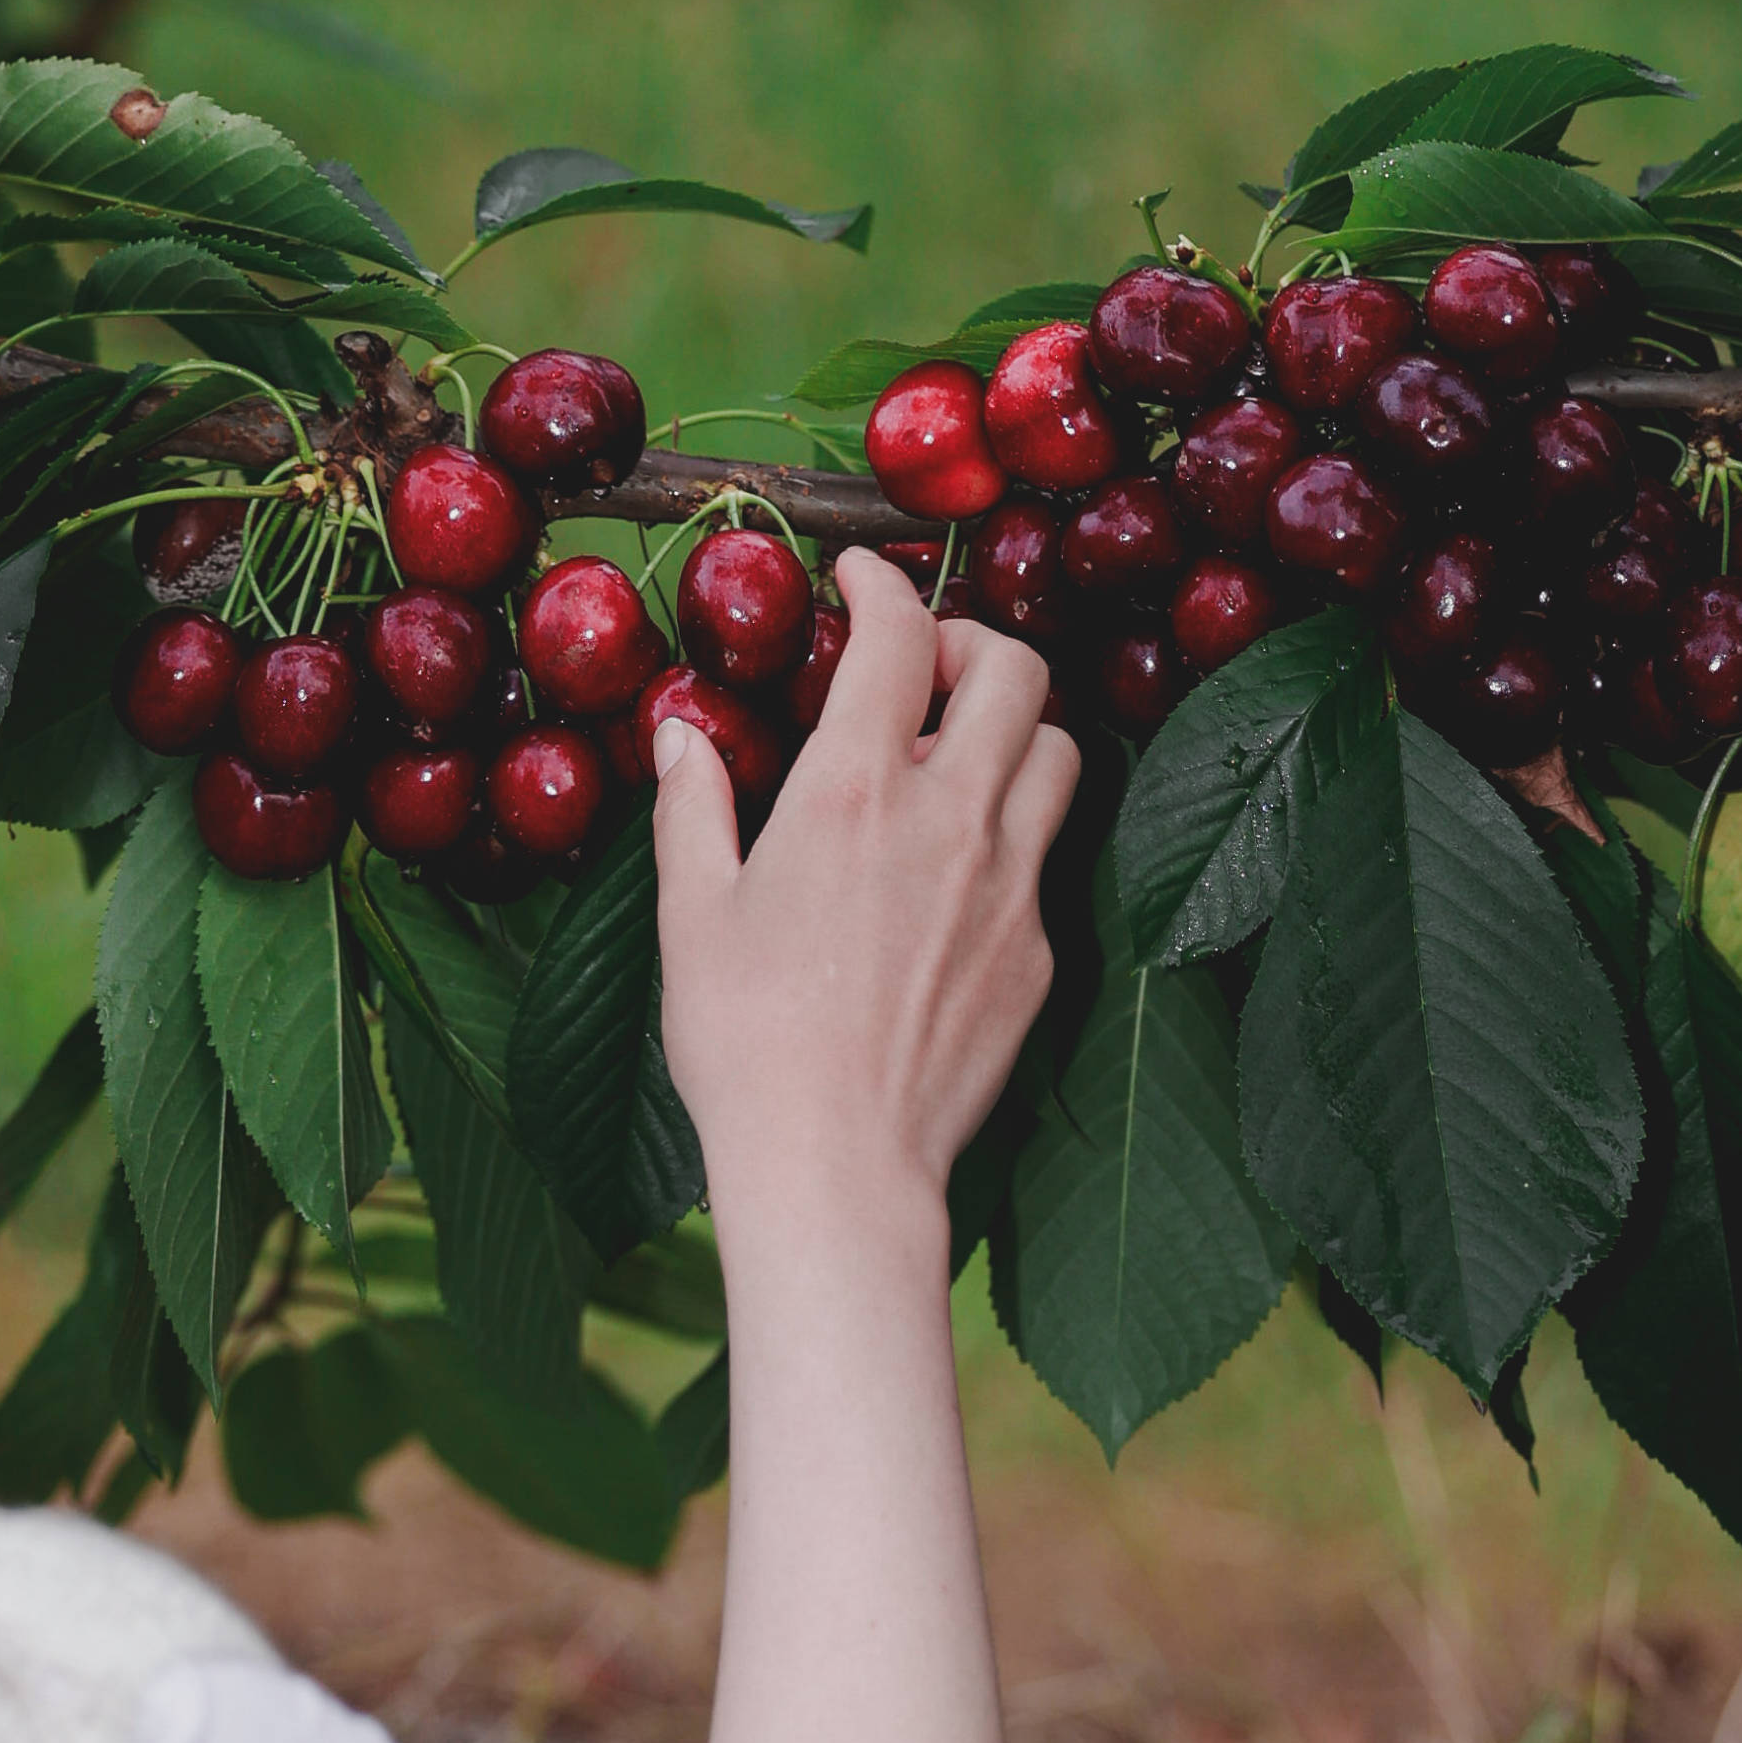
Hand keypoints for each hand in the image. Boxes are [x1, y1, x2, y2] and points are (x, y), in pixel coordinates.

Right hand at [648, 549, 1074, 1241]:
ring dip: (1015, 730)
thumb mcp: (692, 915)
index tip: (859, 579)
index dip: (882, 584)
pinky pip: (1046, 857)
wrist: (837, 1163)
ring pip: (1058, 752)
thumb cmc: (745, 1044)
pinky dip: (1011, 834)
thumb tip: (683, 735)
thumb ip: (695, 807)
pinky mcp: (1039, 951)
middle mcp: (950, 817)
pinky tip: (957, 874)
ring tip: (958, 757)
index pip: (898, 634)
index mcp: (851, 789)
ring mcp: (1010, 883)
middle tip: (927, 668)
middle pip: (1016, 668)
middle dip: (973, 642)